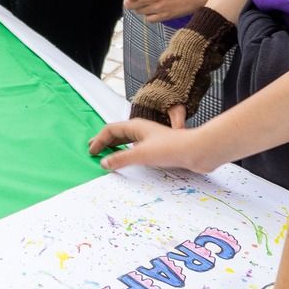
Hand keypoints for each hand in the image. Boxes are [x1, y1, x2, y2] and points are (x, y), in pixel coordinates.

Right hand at [87, 117, 221, 174]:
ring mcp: (151, 138)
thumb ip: (121, 159)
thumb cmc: (170, 148)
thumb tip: (104, 162)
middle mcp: (142, 130)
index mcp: (136, 126)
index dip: (99, 140)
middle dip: (105, 141)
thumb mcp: (141, 154)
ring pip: (128, 140)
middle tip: (93, 149)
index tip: (91, 152)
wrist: (197, 151)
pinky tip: (129, 159)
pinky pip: (137, 148)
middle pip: (118, 133)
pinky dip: (127, 153)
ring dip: (115, 147)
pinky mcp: (159, 148)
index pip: (111, 129)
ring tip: (107, 154)